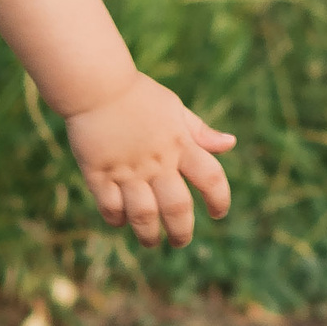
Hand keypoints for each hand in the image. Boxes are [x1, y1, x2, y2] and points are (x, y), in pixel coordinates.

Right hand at [66, 75, 234, 246]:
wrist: (95, 84)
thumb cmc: (137, 95)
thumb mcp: (174, 109)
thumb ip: (200, 131)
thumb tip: (230, 144)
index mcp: (179, 144)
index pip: (211, 178)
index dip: (220, 200)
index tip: (218, 213)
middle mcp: (156, 161)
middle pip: (177, 207)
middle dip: (182, 231)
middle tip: (180, 241)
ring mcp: (126, 169)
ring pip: (144, 215)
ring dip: (149, 234)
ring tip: (151, 240)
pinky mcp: (98, 173)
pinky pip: (110, 207)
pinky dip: (118, 219)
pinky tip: (122, 219)